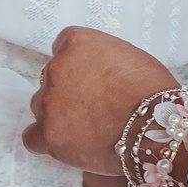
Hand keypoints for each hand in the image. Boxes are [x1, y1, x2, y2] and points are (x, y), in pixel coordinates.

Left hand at [23, 25, 177, 173]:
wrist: (155, 128)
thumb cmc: (152, 92)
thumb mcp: (128, 57)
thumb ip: (101, 59)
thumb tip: (94, 73)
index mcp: (76, 43)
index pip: (63, 48)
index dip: (78, 66)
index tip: (90, 78)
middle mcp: (56, 68)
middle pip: (51, 79)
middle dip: (69, 91)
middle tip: (94, 106)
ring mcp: (48, 102)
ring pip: (42, 107)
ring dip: (58, 116)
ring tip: (87, 129)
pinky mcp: (47, 134)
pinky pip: (32, 137)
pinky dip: (46, 141)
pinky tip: (67, 143)